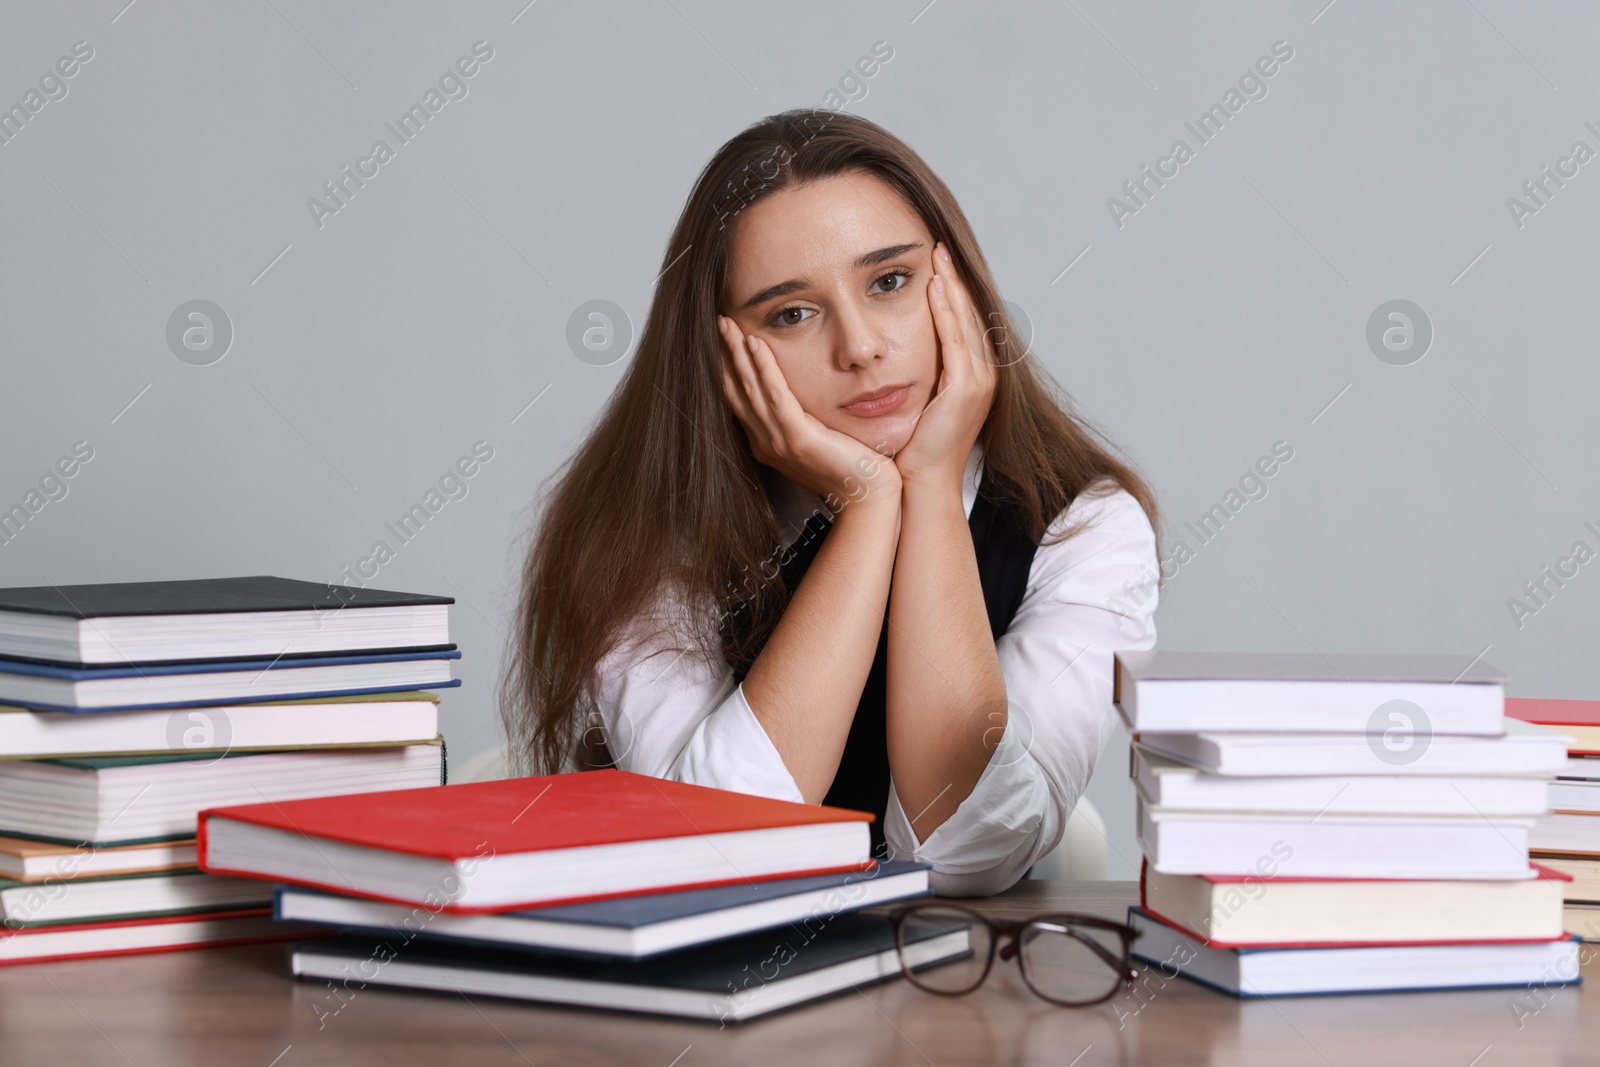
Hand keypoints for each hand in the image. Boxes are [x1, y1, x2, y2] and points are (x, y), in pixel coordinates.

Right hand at [717, 314, 900, 512]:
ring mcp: (779, 442)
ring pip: (750, 388)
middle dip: (724, 354)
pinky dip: (763, 367)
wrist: (867, 496)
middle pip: (736, 390)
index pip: (739, 398)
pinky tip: (754, 343)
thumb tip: (801, 393)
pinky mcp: (798, 439)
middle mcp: (766, 442)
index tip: (722, 337)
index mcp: (768, 442)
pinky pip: (776, 396)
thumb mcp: (819, 438)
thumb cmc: (851, 467)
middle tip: (717, 321)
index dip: (728, 366)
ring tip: (727, 324)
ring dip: (736, 353)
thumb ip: (803, 417)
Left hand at [892, 242, 998, 489]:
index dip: (953, 293)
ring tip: (938, 257)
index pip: (964, 325)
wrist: (923, 484)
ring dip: (951, 286)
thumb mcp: (918, 405)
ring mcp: (979, 381)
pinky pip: (955, 338)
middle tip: (939, 248)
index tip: (937, 266)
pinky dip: (946, 310)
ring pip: (965, 321)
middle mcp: (984, 376)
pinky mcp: (966, 387)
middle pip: (970, 315)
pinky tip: (935, 287)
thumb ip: (917, 378)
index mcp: (974, 379)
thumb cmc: (914, 452)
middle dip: (954, 280)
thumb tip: (894, 358)